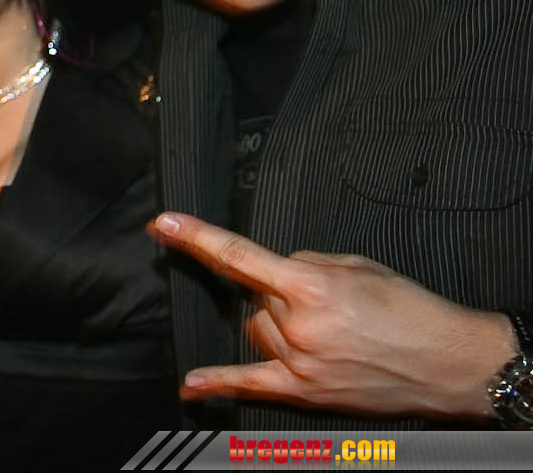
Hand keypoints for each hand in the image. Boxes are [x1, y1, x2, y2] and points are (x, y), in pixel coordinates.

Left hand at [150, 211, 515, 420]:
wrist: (451, 363)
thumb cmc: (413, 312)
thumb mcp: (358, 266)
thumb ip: (305, 263)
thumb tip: (274, 271)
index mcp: (311, 286)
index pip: (238, 254)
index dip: (195, 236)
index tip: (164, 224)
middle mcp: (298, 325)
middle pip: (255, 296)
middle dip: (277, 291)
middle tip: (323, 301)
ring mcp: (299, 362)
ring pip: (257, 328)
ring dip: (276, 322)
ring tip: (326, 329)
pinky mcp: (306, 392)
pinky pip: (251, 385)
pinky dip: (218, 385)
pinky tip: (191, 386)